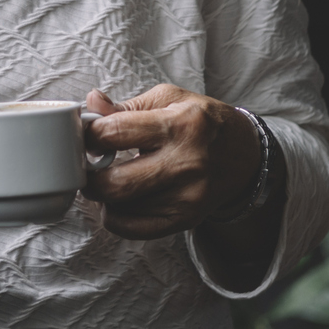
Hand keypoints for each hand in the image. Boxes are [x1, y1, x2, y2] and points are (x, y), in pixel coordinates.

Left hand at [81, 84, 261, 239]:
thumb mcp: (169, 99)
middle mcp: (187, 164)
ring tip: (103, 178)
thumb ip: (126, 105)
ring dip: (101, 196)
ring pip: (123, 208)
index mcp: (180, 125)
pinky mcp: (186, 220)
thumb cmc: (201, 122)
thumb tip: (91, 103)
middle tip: (85, 164)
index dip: (89, 134)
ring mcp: (188, 197)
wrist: (244, 155)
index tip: (84, 134)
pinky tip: (117, 201)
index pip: (115, 133)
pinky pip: (136, 229)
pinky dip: (116, 217)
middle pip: (116, 183)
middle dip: (88, 175)